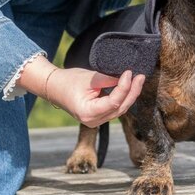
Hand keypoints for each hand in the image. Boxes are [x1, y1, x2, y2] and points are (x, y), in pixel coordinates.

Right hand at [17, 56, 144, 127]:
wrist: (54, 87)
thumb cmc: (68, 81)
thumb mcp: (89, 78)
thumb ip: (109, 79)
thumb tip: (127, 76)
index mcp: (88, 113)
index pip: (114, 102)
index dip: (124, 87)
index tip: (129, 73)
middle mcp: (94, 121)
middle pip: (121, 108)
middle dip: (132, 91)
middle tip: (140, 76)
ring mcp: (97, 120)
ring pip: (121, 109)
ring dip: (131, 94)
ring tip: (139, 79)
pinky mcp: (100, 116)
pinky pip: (117, 108)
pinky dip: (125, 97)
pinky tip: (132, 86)